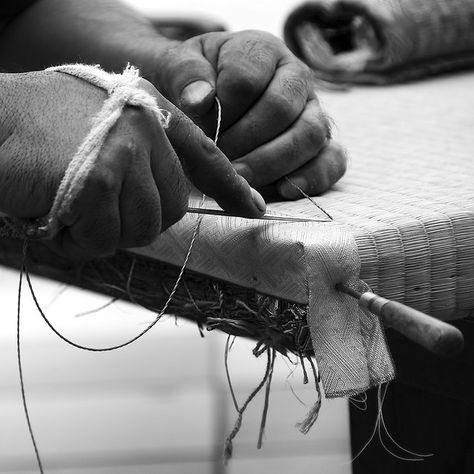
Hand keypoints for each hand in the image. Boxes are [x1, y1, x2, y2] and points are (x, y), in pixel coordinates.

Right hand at [0, 70, 264, 257]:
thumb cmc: (37, 132)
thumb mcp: (102, 132)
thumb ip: (143, 158)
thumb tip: (169, 204)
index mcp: (151, 111)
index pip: (206, 156)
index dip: (231, 187)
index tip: (255, 207)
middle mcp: (147, 126)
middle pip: (172, 209)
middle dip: (134, 222)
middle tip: (91, 208)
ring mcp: (127, 149)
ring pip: (143, 228)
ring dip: (103, 233)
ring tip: (68, 208)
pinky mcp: (101, 177)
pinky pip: (107, 236)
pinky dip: (79, 240)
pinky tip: (54, 215)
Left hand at [154, 30, 346, 199]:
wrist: (211, 100)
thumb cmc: (197, 84)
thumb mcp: (177, 67)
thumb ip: (184, 75)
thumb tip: (199, 100)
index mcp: (261, 50)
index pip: (247, 80)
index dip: (221, 113)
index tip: (200, 131)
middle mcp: (295, 77)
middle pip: (281, 110)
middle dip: (244, 142)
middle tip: (219, 161)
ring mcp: (313, 110)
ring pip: (310, 136)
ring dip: (271, 164)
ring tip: (241, 180)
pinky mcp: (322, 143)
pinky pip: (332, 160)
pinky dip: (313, 177)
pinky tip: (283, 190)